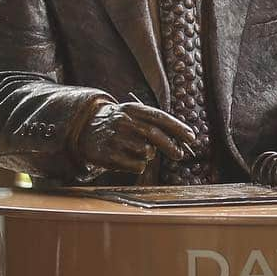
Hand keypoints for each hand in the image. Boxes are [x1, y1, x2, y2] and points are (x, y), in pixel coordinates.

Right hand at [77, 102, 196, 173]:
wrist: (84, 128)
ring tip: (137, 150)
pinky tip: (128, 158)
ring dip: (149, 155)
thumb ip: (155, 124)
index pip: (159, 117)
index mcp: (132, 110)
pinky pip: (136, 166)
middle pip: (154, 135)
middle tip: (179, 154)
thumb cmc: (119, 123)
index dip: (178, 128)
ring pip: (146, 153)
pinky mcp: (109, 156)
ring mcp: (115, 139)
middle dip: (171, 146)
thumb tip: (183, 140)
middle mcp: (123, 122)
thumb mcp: (133, 115)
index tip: (191, 137)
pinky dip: (138, 165)